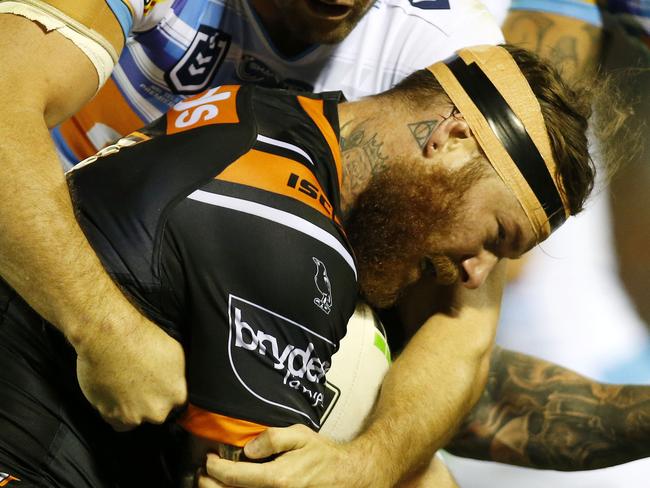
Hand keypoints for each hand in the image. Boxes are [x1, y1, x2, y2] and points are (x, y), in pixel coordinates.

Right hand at [76, 315, 186, 429]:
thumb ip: (176, 376)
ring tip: (124, 385)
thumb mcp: (174, 352)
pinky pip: (117, 423)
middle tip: (139, 382)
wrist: (108, 337)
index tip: (156, 385)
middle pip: (157, 412)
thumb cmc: (139, 338)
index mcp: (176, 393)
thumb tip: (175, 382)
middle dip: (149, 401)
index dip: (164, 392)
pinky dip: (115, 412)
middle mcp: (158, 410)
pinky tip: (114, 394)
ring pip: (137, 417)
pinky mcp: (112, 417)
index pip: (175, 401)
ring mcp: (135, 416)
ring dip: (132, 407)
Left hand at [198, 424, 386, 487]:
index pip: (233, 477)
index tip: (209, 459)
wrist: (344, 477)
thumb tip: (248, 448)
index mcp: (277, 479)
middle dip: (208, 485)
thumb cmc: (322, 456)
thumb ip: (273, 438)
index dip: (214, 468)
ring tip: (213, 481)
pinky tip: (234, 486)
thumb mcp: (300, 436)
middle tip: (204, 472)